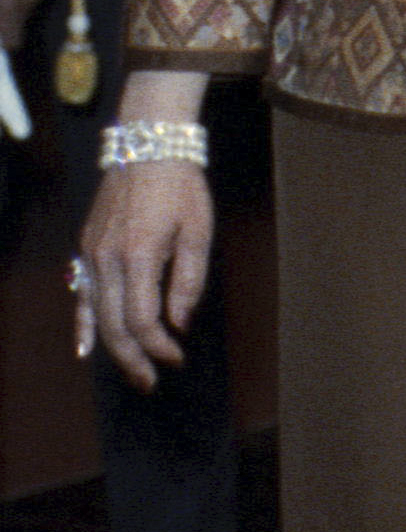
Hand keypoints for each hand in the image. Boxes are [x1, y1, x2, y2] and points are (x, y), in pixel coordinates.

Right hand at [77, 156, 214, 389]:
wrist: (148, 149)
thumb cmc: (181, 188)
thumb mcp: (198, 230)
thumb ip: (189, 280)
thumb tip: (181, 323)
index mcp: (139, 255)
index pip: (143, 318)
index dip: (159, 344)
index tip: (177, 357)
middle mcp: (108, 259)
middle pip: (114, 324)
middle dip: (133, 357)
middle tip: (151, 382)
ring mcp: (92, 254)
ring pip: (96, 314)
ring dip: (112, 347)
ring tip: (132, 371)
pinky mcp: (87, 248)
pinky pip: (81, 294)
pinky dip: (82, 323)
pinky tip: (83, 348)